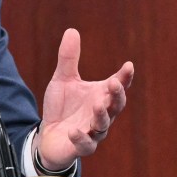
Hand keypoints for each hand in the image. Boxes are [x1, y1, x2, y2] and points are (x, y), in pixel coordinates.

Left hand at [37, 29, 133, 171]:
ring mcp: (93, 131)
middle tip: (113, 83)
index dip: (125, 77)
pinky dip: (81, 138)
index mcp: (101, 96)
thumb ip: (68, 58)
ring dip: (102, 115)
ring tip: (97, 104)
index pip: (117, 86)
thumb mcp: (62, 80)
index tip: (129, 66)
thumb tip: (72, 30)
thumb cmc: (61, 107)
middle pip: (116, 105)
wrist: (48, 135)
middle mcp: (101, 114)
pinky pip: (85, 145)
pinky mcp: (81, 146)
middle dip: (116, 95)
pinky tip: (74, 131)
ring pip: (103, 125)